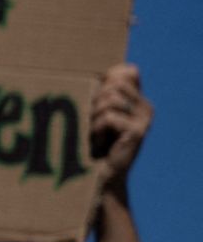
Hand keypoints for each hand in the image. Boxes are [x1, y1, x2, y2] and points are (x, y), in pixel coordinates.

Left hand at [90, 63, 150, 190]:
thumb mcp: (98, 110)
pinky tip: (101, 143)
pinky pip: (109, 118)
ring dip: (95, 116)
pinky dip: (97, 129)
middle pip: (114, 85)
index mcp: (139, 99)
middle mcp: (146, 107)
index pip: (126, 72)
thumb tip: (106, 70)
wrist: (101, 171)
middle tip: (95, 121)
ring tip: (97, 132)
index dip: (107, 79)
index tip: (97, 97)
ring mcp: (144, 120)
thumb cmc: (95, 138)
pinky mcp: (137, 132)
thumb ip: (104, 90)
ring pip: (110, 100)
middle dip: (96, 100)